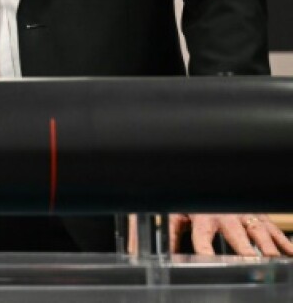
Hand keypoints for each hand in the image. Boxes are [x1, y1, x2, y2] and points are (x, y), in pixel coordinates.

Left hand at [169, 213, 292, 255]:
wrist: (210, 177)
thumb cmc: (194, 201)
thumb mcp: (177, 213)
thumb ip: (170, 233)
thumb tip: (158, 252)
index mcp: (202, 215)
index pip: (200, 235)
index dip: (202, 246)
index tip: (207, 258)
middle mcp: (225, 214)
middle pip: (234, 232)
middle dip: (242, 246)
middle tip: (249, 259)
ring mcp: (244, 214)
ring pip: (257, 230)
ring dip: (266, 244)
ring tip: (271, 257)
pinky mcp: (258, 215)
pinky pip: (273, 229)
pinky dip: (283, 242)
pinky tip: (290, 253)